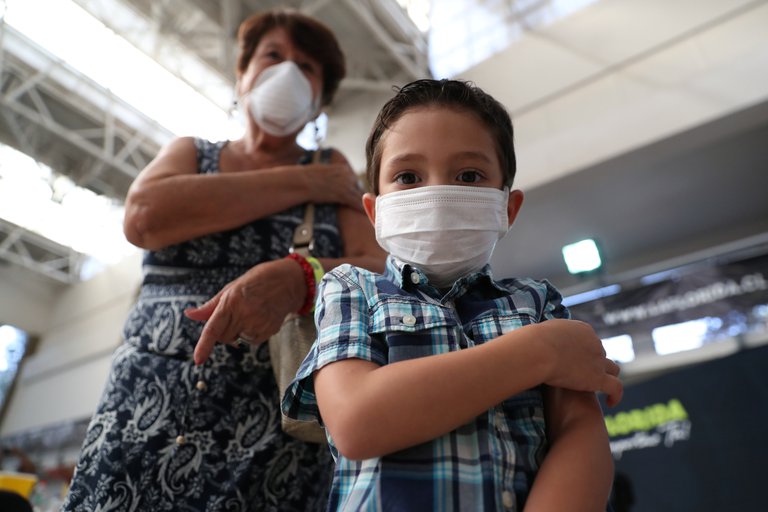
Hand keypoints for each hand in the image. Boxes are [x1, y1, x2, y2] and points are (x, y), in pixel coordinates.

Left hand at [186, 257, 305, 364]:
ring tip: (252, 312)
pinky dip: (251, 333)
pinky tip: (260, 318)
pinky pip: (251, 340)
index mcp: (232, 301)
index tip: (198, 359)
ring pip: (237, 340)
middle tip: (235, 314)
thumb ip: (210, 306)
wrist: (288, 281)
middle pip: (224, 338)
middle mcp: (244, 314)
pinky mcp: (268, 331)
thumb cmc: (258, 281)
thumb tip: (190, 314)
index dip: (204, 345)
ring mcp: (258, 324)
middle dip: (224, 331)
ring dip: (239, 331)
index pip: (214, 328)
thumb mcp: (231, 288)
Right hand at [304, 162, 364, 210]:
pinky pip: (355, 202)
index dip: (355, 188)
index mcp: (342, 168)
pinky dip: (361, 208)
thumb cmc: (307, 177)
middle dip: (360, 195)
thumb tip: (330, 178)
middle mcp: (347, 175)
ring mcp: (346, 185)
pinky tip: (365, 213)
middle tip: (366, 203)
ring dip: (365, 203)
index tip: (357, 194)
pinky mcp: (343, 194)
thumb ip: (331, 174)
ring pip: (359, 195)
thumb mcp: (322, 170)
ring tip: (371, 210)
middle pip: (358, 187)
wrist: (302, 181)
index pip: (353, 179)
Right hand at [537, 319, 622, 406]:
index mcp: (583, 329)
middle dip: (593, 364)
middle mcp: (595, 342)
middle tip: (581, 376)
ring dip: (606, 376)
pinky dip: (615, 395)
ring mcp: (598, 360)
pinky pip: (615, 387)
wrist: (538, 350)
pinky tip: (611, 403)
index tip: (575, 361)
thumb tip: (540, 340)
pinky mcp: (597, 378)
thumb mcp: (542, 331)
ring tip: (598, 388)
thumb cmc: (532, 341)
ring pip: (612, 369)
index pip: (590, 340)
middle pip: (600, 354)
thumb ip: (549, 336)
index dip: (584, 351)